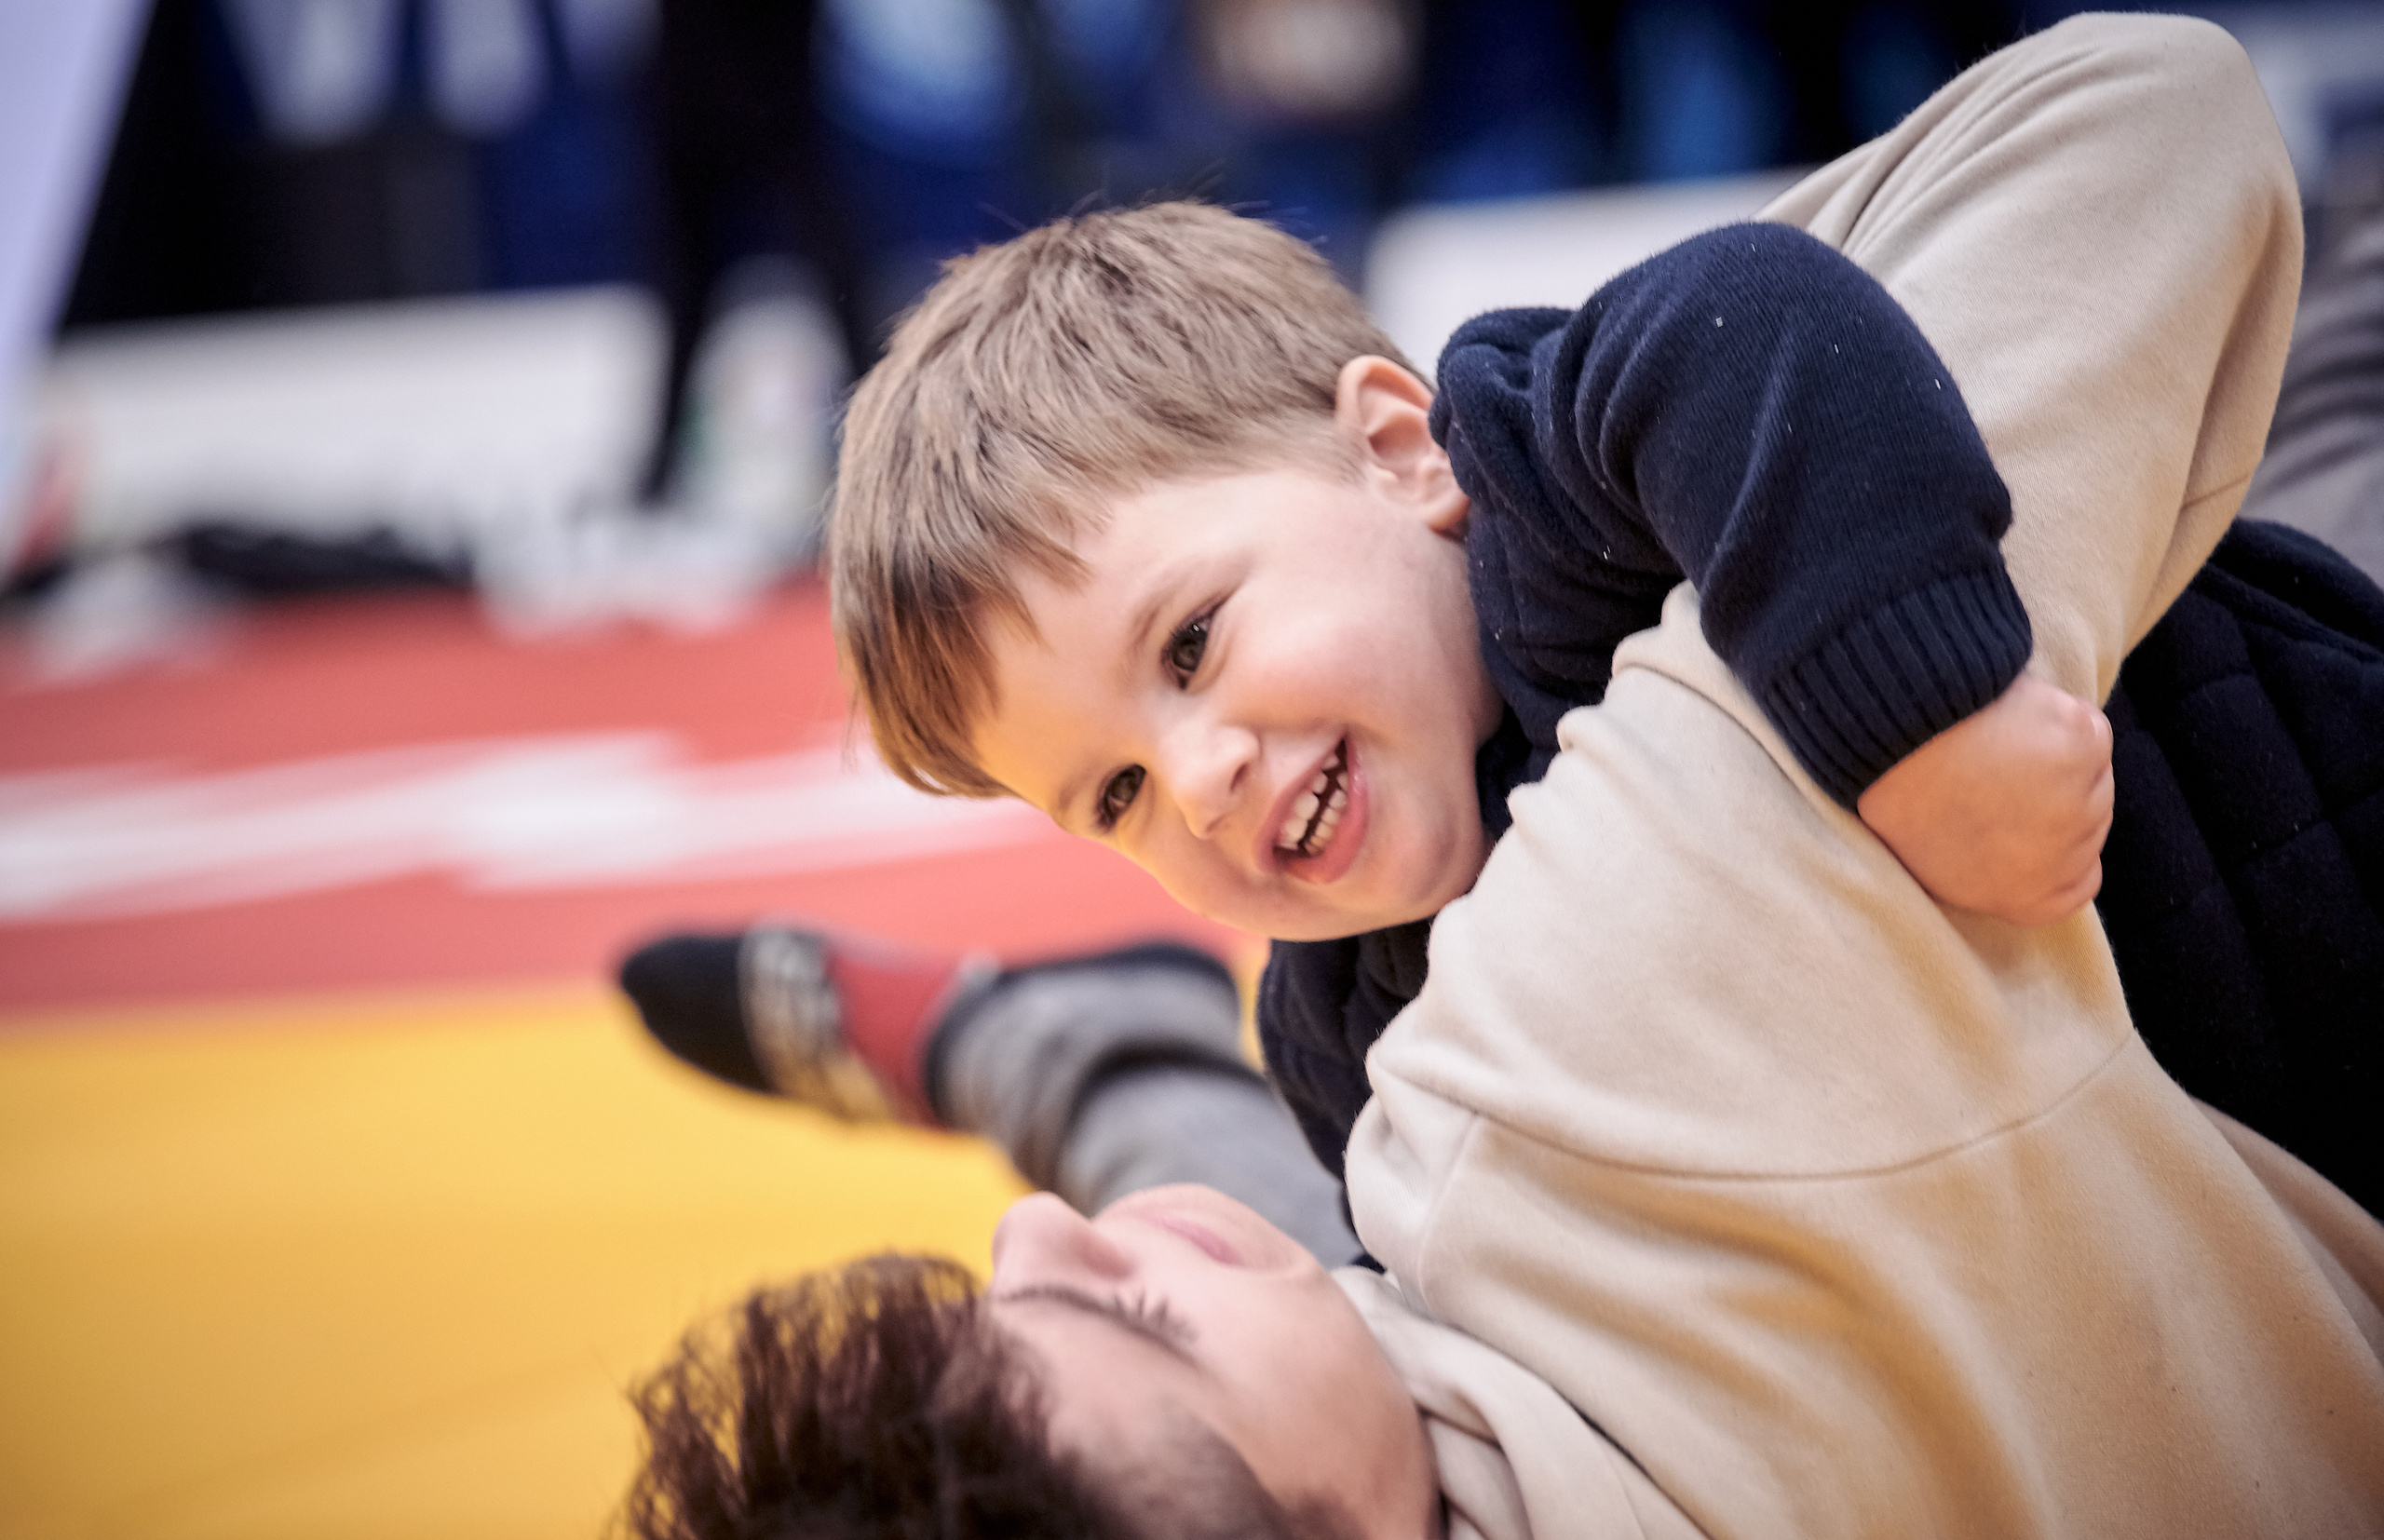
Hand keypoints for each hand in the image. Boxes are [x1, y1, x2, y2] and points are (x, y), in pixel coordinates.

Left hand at [1856, 673, 2113, 926]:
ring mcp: (2083, 800)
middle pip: (2087, 822)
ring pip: (2091, 774)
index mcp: (2029, 898)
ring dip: (2056, 754)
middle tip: (1998, 770)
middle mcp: (2066, 858)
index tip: (2031, 818)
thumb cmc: (1899, 801)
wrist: (1897, 743)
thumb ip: (1994, 875)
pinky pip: (2087, 729)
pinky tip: (2011, 716)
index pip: (2081, 883)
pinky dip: (2055, 717)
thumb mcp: (1937, 869)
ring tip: (1995, 743)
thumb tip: (2017, 856)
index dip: (2061, 847)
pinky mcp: (2088, 744)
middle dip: (2053, 795)